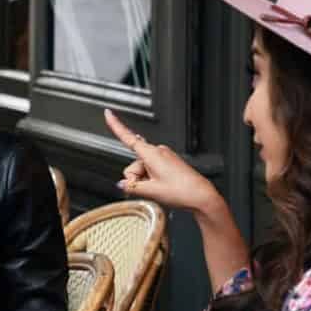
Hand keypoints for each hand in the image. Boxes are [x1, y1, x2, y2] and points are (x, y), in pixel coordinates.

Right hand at [103, 109, 225, 214]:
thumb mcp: (151, 191)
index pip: (128, 137)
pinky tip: (162, 186)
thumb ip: (132, 186)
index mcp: (152, 154)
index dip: (116, 125)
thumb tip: (123, 184)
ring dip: (144, 181)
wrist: (202, 197)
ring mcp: (164, 157)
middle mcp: (157, 152)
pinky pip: (151, 170)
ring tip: (159, 189)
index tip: (108, 113)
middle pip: (133, 163)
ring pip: (141, 169)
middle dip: (135, 178)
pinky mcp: (168, 163)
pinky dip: (151, 179)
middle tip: (148, 189)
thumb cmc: (183, 191)